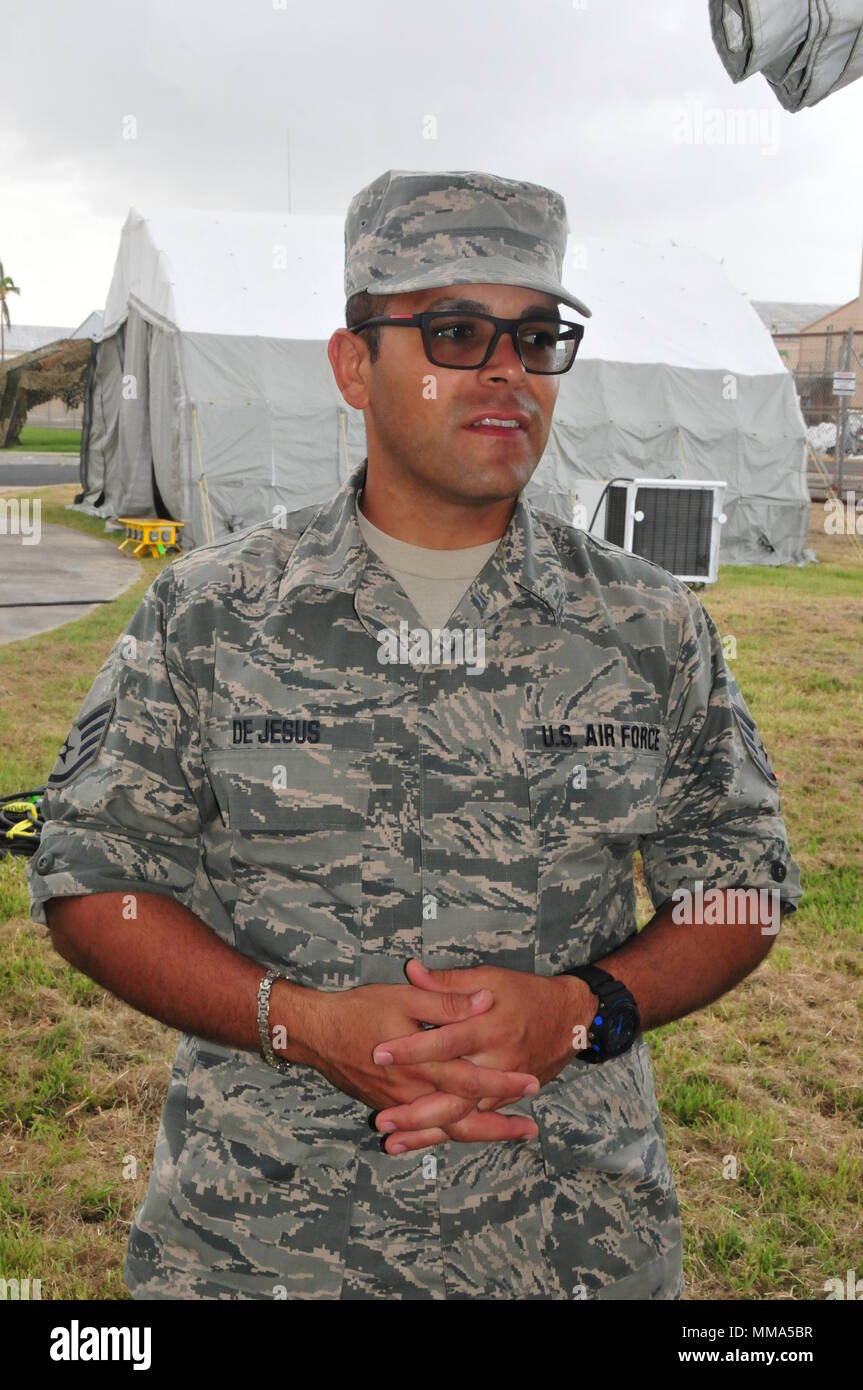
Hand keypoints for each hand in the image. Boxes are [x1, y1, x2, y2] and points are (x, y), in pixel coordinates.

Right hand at [292, 980, 541, 1146]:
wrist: (315, 1033)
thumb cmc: (360, 1009)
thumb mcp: (406, 996)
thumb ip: (447, 1002)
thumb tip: (485, 1001)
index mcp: (422, 1062)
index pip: (472, 1078)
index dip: (504, 1083)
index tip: (533, 1083)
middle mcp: (412, 1091)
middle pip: (464, 1117)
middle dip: (500, 1123)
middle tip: (531, 1128)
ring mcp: (399, 1104)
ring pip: (446, 1129)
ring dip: (480, 1132)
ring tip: (510, 1134)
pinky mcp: (388, 1106)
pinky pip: (425, 1128)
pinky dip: (449, 1134)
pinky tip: (468, 1132)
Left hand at [369, 961, 593, 1151]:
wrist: (571, 1019)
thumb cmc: (527, 993)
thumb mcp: (490, 977)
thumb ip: (448, 982)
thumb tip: (411, 970)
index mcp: (489, 1028)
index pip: (446, 1042)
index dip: (413, 1049)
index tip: (380, 1053)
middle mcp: (496, 1062)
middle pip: (453, 1093)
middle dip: (416, 1110)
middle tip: (381, 1119)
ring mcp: (503, 1086)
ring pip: (463, 1117)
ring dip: (427, 1132)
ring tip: (392, 1141)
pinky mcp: (505, 1100)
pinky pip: (475, 1123)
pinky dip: (447, 1135)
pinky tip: (419, 1143)